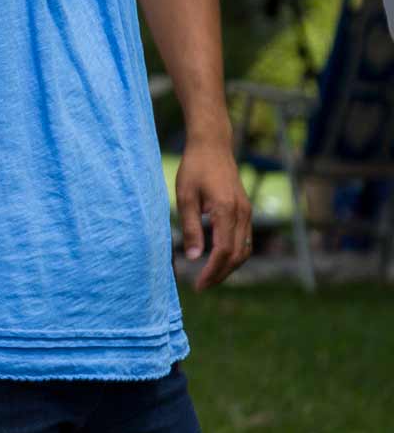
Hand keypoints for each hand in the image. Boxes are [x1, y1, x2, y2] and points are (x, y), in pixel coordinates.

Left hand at [174, 138, 252, 289]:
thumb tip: (194, 257)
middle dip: (221, 274)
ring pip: (245, 249)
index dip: (212, 271)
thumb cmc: (194, 168)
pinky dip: (234, 253)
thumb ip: (191, 227)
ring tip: (210, 276)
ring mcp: (247, 212)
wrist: (212, 146)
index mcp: (226, 210)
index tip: (198, 284)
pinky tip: (218, 259)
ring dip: (230, 266)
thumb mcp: (185, 197)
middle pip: (238, 255)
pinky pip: (245, 239)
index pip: (224, 251)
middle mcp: (242, 213)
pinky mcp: (246, 210)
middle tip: (202, 286)